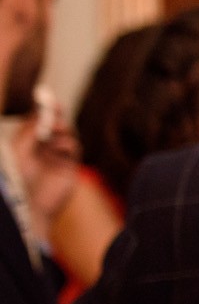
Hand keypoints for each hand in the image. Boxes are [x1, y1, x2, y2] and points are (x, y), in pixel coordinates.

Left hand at [11, 108, 79, 243]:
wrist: (31, 205)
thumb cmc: (19, 180)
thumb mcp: (19, 151)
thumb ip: (30, 131)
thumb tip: (39, 111)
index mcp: (28, 144)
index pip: (38, 122)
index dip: (43, 110)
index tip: (47, 98)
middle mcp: (43, 149)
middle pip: (54, 126)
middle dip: (56, 116)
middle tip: (56, 109)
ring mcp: (57, 157)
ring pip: (66, 135)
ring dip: (62, 129)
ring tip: (55, 130)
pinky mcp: (69, 166)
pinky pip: (73, 149)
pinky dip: (68, 144)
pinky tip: (60, 147)